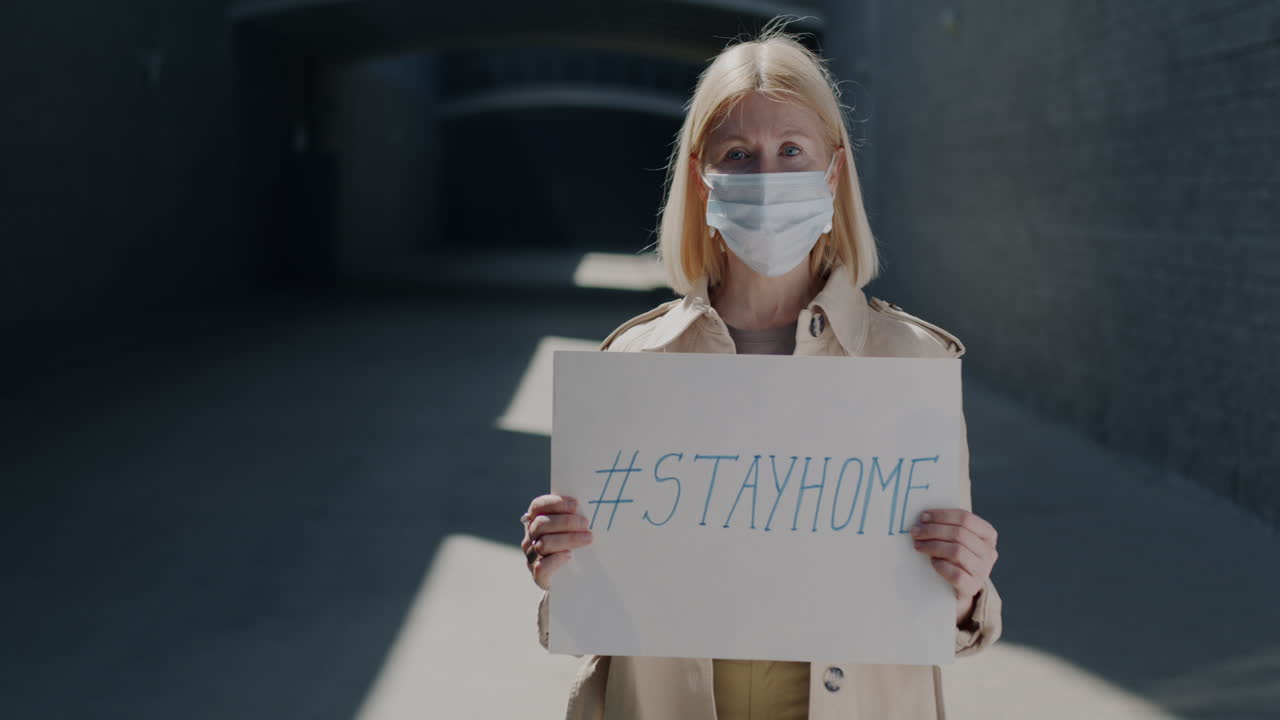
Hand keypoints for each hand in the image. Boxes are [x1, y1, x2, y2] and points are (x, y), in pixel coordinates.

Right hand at [521, 494, 592, 590]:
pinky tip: (569, 556)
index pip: (538, 506)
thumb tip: (591, 507)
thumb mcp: (574, 530)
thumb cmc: (577, 549)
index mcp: (536, 521)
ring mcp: (532, 557)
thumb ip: (576, 518)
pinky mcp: (538, 577)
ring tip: (587, 539)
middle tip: (586, 523)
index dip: (555, 503)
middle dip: (565, 522)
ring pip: (543, 544)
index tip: (576, 505)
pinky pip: (541, 567)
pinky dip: (555, 560)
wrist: (574, 579)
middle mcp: (530, 538)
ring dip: (568, 539)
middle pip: (541, 524)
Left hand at [909, 509, 998, 624]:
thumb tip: (923, 517)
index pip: (965, 518)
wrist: (959, 588)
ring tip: (918, 545)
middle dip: (933, 530)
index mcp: (988, 534)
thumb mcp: (956, 539)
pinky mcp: (972, 587)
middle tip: (915, 531)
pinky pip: (955, 573)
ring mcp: (983, 570)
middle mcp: (989, 552)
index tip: (923, 517)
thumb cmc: (954, 558)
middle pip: (959, 534)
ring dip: (933, 546)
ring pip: (957, 552)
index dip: (942, 516)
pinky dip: (940, 565)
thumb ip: (947, 526)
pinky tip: (932, 562)